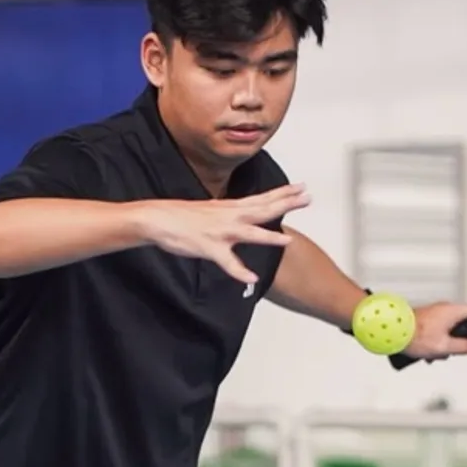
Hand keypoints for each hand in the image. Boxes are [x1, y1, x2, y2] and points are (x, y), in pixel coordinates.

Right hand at [139, 183, 310, 282]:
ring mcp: (220, 232)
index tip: (301, 187)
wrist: (159, 219)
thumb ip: (230, 211)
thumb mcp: (213, 209)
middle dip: (286, 204)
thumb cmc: (183, 215)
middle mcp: (230, 216)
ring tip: (288, 240)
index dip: (283, 193)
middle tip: (307, 198)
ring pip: (249, 234)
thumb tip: (242, 209)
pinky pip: (227, 262)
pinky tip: (251, 278)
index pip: (263, 198)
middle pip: (263, 209)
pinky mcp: (209, 248)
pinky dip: (239, 271)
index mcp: (231, 207)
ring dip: (269, 237)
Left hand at [402, 302, 466, 360]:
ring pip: (450, 329)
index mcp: (453, 311)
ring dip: (445, 343)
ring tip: (434, 353)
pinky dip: (436, 341)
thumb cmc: (415, 335)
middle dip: (460, 339)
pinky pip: (439, 330)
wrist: (393, 330)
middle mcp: (445, 308)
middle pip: (464, 323)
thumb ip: (462, 346)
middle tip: (452, 349)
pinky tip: (428, 352)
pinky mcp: (427, 317)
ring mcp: (436, 312)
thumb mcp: (443, 346)